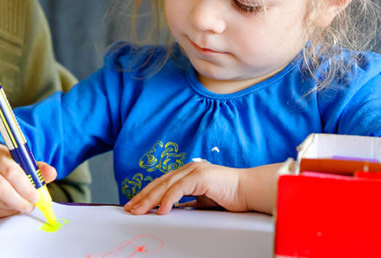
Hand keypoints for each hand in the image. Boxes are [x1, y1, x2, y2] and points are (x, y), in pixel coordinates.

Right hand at [0, 141, 57, 219]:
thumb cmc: (11, 167)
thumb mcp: (24, 163)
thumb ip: (39, 169)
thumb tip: (52, 173)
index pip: (10, 171)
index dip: (25, 186)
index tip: (36, 196)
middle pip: (0, 188)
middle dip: (20, 200)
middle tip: (31, 206)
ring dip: (15, 207)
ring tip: (24, 205)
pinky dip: (8, 213)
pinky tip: (13, 207)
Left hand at [123, 161, 280, 214]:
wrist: (250, 191)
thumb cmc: (231, 197)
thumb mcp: (203, 201)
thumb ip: (187, 203)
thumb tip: (170, 211)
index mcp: (188, 173)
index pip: (162, 183)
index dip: (146, 194)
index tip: (135, 205)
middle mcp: (188, 169)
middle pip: (159, 183)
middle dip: (142, 196)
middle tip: (130, 209)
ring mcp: (194, 170)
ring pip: (165, 186)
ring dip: (150, 199)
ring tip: (139, 211)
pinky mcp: (200, 176)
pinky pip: (179, 190)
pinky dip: (168, 200)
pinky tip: (161, 211)